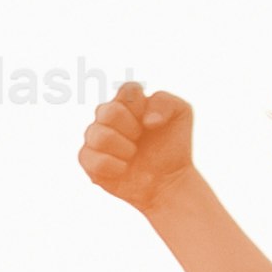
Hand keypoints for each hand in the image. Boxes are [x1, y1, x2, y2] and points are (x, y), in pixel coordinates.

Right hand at [78, 83, 198, 212]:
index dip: (140, 106)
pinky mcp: (89, 161)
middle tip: (140, 138)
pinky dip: (112, 166)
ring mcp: (96, 138)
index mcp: (128, 103)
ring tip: (133, 155)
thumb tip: (146, 120)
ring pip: (97, 135)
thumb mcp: (181, 114)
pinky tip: (124, 169)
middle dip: (130, 128)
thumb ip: (165, 102)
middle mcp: (108, 117)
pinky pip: (90, 159)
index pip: (127, 90)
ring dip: (123, 148)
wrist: (168, 181)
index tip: (151, 122)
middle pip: (108, 111)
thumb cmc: (172, 146)